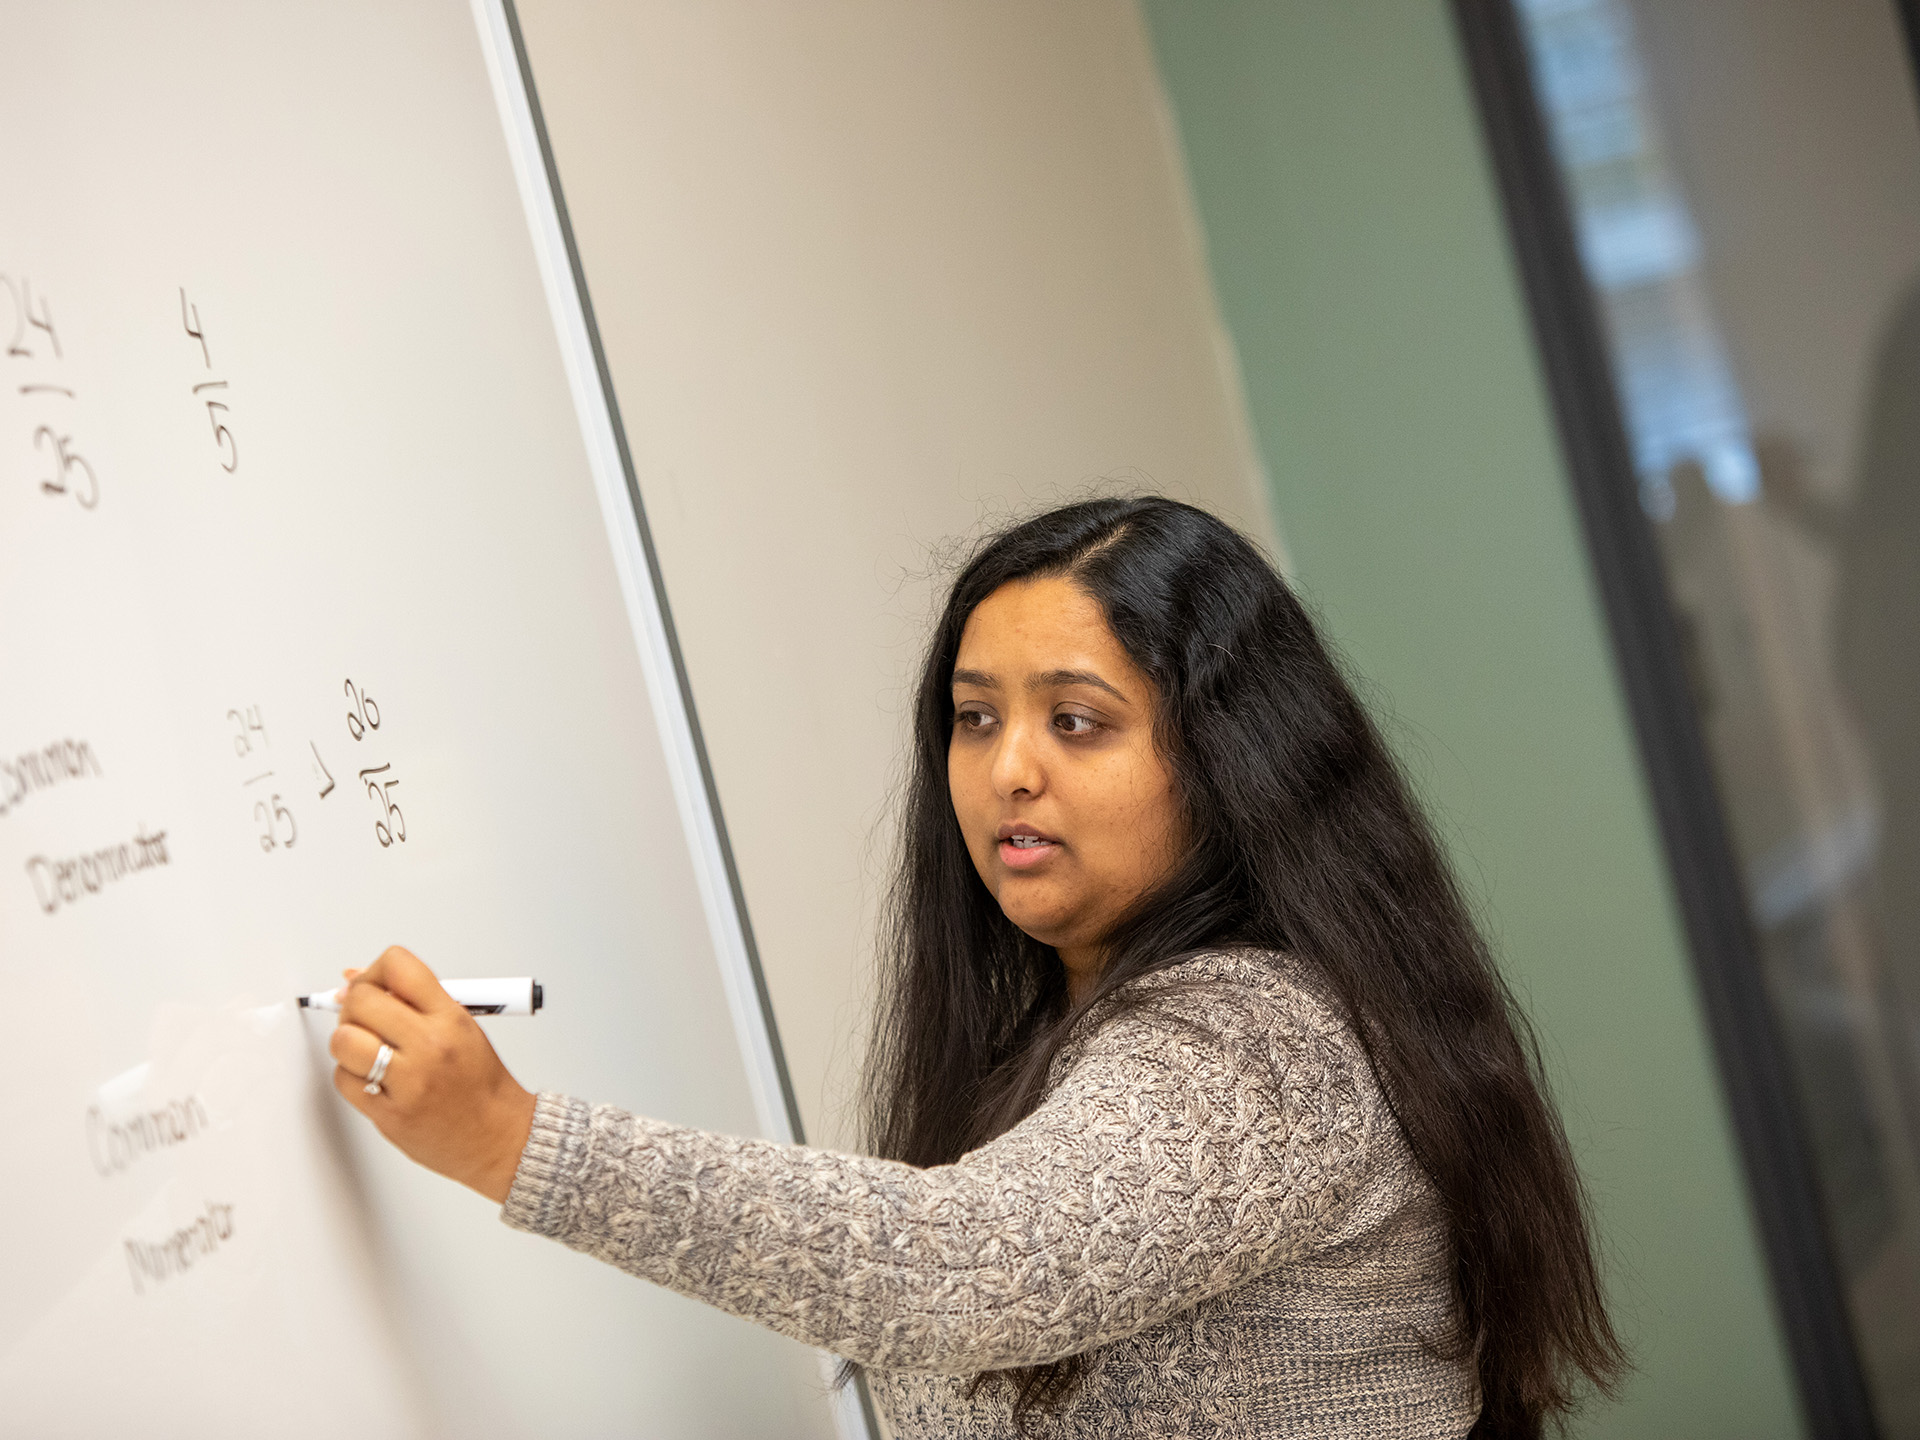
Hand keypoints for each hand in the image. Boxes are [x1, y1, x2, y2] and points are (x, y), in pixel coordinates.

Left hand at [328, 946, 537, 1203]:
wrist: (497, 1136)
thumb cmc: (480, 1083)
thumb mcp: (461, 1026)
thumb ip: (412, 1001)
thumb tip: (354, 979)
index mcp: (450, 1018)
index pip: (397, 966)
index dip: (374, 971)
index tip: (373, 984)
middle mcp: (429, 1046)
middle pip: (360, 1002)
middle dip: (354, 1006)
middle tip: (365, 1018)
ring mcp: (408, 1082)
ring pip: (343, 1041)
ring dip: (347, 1042)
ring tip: (367, 1049)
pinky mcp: (388, 1114)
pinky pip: (344, 1080)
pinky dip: (350, 1075)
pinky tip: (372, 1077)